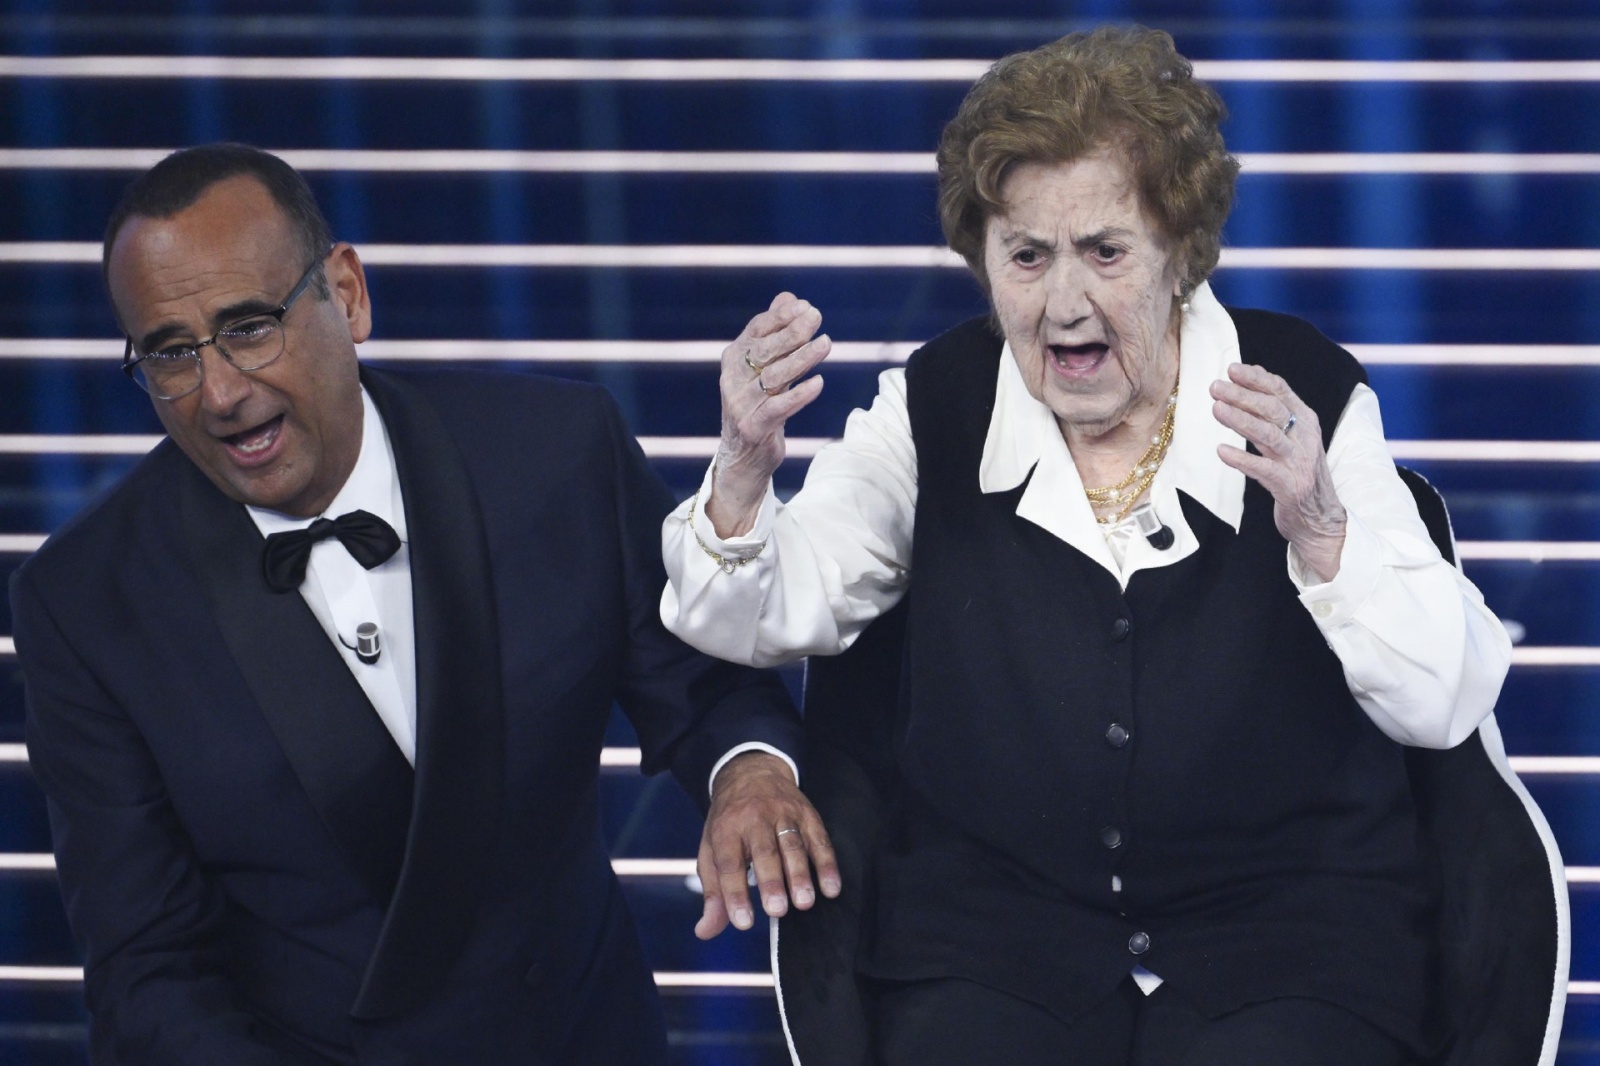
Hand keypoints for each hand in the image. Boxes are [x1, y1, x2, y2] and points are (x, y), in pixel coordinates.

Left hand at [695, 751, 840, 939]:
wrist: (751, 772)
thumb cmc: (729, 823)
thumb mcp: (711, 850)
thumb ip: (713, 892)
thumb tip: (705, 931)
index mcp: (726, 828)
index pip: (729, 863)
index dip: (735, 894)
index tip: (743, 923)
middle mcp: (754, 818)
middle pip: (764, 851)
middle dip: (771, 881)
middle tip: (777, 910)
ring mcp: (783, 814)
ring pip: (792, 845)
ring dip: (799, 874)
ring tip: (804, 902)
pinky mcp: (807, 814)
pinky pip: (819, 839)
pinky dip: (827, 864)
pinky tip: (831, 888)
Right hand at [706, 293, 830, 537]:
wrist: (743, 457)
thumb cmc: (758, 404)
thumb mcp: (765, 368)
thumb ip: (775, 334)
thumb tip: (790, 297)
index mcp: (734, 358)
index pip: (757, 329)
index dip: (780, 316)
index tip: (804, 305)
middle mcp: (733, 378)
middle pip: (764, 350)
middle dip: (792, 332)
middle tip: (816, 317)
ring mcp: (741, 404)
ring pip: (774, 376)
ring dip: (802, 358)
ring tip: (826, 344)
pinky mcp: (753, 427)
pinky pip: (779, 408)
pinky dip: (799, 395)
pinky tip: (818, 383)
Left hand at [1211, 363, 1346, 581]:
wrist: (1320, 518)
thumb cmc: (1298, 473)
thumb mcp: (1292, 437)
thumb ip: (1275, 410)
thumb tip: (1255, 372)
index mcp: (1305, 421)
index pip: (1281, 391)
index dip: (1256, 378)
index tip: (1231, 369)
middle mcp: (1304, 437)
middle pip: (1272, 409)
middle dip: (1242, 395)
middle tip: (1215, 387)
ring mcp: (1298, 462)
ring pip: (1268, 434)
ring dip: (1240, 420)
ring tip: (1216, 409)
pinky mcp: (1290, 486)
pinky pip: (1263, 469)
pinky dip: (1241, 459)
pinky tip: (1221, 452)